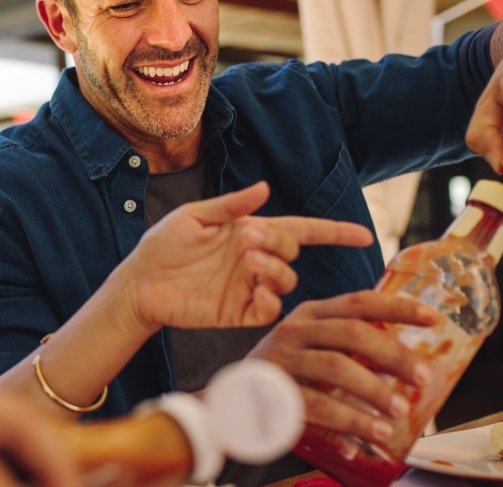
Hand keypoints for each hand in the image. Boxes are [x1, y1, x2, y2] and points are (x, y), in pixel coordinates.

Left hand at [115, 181, 373, 331]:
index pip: (301, 230)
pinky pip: (269, 310)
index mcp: (249, 232)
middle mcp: (255, 259)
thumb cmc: (162, 246)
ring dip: (276, 268)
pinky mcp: (239, 313)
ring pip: (287, 281)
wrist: (139, 283)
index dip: (333, 232)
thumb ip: (230, 205)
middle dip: (279, 243)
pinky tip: (254, 291)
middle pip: (293, 251)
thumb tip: (265, 188)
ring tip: (248, 259)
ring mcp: (249, 287)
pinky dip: (270, 300)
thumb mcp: (194, 217)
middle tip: (248, 239)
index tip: (364, 235)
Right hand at [248, 291, 439, 444]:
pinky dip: (348, 422)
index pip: (359, 302)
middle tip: (421, 377)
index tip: (433, 318)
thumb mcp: (311, 346)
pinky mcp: (273, 390)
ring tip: (398, 412)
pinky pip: (318, 405)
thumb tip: (407, 361)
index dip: (397, 307)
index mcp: (310, 314)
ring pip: (337, 367)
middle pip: (352, 333)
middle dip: (393, 355)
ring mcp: (282, 359)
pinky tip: (369, 435)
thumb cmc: (284, 373)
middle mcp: (295, 330)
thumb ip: (347, 346)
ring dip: (374, 391)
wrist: (231, 399)